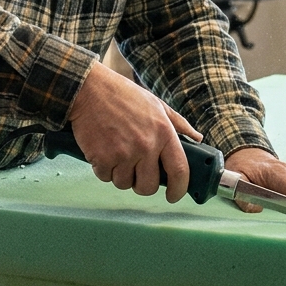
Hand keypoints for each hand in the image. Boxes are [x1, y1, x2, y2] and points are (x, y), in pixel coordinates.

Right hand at [67, 61, 203, 202]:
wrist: (88, 90)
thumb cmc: (122, 95)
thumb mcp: (156, 104)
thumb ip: (178, 123)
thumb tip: (197, 137)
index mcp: (163, 133)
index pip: (179, 170)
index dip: (179, 189)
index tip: (173, 195)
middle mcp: (146, 146)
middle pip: (149, 186)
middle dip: (142, 184)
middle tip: (136, 173)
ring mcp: (124, 154)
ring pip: (124, 183)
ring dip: (120, 175)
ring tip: (116, 155)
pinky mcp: (102, 159)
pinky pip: (105, 177)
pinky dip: (103, 169)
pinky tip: (102, 151)